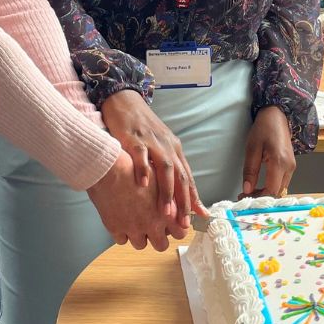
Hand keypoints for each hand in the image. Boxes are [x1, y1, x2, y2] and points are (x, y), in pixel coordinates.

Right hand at [86, 151, 178, 250]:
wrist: (110, 167)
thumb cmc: (135, 167)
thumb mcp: (160, 178)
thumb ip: (171, 195)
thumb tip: (177, 205)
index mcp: (167, 211)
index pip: (181, 233)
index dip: (176, 229)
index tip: (172, 225)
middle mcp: (152, 223)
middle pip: (161, 245)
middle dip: (158, 238)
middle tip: (154, 227)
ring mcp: (133, 228)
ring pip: (140, 245)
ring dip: (139, 236)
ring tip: (135, 221)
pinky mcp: (115, 228)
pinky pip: (122, 240)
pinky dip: (122, 233)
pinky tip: (122, 220)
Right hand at [100, 89, 206, 229]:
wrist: (124, 101)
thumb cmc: (141, 127)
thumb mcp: (158, 145)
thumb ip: (166, 167)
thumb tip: (174, 191)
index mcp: (174, 149)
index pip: (187, 177)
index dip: (194, 198)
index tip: (200, 217)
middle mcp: (167, 146)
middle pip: (180, 175)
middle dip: (183, 201)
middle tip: (182, 222)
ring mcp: (152, 141)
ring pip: (164, 168)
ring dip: (166, 191)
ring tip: (165, 212)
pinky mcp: (134, 137)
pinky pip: (141, 155)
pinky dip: (144, 170)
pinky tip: (143, 185)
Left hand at [240, 106, 295, 198]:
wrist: (277, 116)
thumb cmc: (263, 129)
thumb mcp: (252, 148)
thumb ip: (250, 171)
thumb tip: (246, 190)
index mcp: (279, 162)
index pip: (271, 190)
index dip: (258, 197)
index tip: (244, 197)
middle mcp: (289, 167)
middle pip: (277, 192)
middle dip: (262, 197)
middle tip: (245, 196)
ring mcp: (292, 167)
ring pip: (280, 189)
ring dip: (267, 193)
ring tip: (251, 191)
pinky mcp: (291, 165)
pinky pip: (282, 182)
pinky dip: (272, 187)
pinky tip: (261, 186)